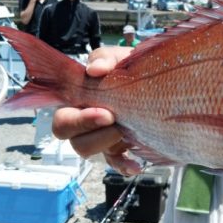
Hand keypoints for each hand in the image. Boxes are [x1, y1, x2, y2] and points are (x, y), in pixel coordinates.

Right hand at [52, 46, 137, 170]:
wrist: (161, 84)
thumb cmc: (131, 69)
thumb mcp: (119, 57)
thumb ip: (105, 58)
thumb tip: (95, 69)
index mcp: (79, 100)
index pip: (61, 117)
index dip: (75, 119)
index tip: (102, 111)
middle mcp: (84, 122)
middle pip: (67, 135)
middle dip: (87, 127)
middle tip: (112, 117)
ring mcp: (100, 137)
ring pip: (86, 150)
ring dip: (106, 142)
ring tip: (127, 130)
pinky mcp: (118, 149)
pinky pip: (115, 163)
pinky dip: (123, 165)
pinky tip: (136, 164)